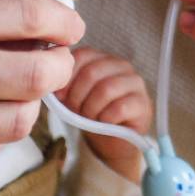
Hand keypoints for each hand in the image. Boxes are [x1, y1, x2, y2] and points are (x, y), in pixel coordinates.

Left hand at [55, 47, 150, 183]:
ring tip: (89, 118)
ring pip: (106, 89)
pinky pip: (120, 107)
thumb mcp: (73, 97)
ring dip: (91, 108)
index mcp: (102, 58)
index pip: (82, 55)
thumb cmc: (91, 114)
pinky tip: (104, 123)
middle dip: (77, 96)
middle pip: (92, 72)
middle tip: (75, 111)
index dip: (67, 77)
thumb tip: (51, 86)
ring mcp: (135, 83)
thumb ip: (64, 86)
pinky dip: (106, 118)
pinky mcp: (143, 103)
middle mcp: (121, 65)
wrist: (113, 139)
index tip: (61, 96)